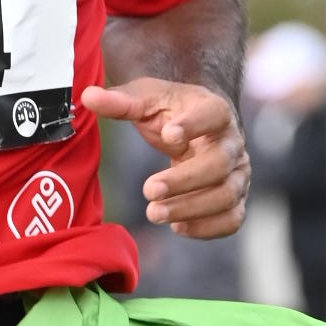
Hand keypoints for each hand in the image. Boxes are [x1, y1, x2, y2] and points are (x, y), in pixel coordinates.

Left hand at [84, 77, 248, 239]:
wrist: (196, 130)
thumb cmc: (171, 113)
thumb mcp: (146, 100)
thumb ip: (121, 101)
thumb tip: (88, 96)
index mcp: (215, 111)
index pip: (215, 114)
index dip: (195, 125)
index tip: (168, 134)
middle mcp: (233, 143)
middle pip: (220, 163)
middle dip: (185, 180)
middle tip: (149, 190)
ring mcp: (238, 174)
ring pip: (227, 195)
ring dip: (191, 208)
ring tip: (154, 213)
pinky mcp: (234, 199)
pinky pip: (231, 219)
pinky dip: (207, 228)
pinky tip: (177, 226)